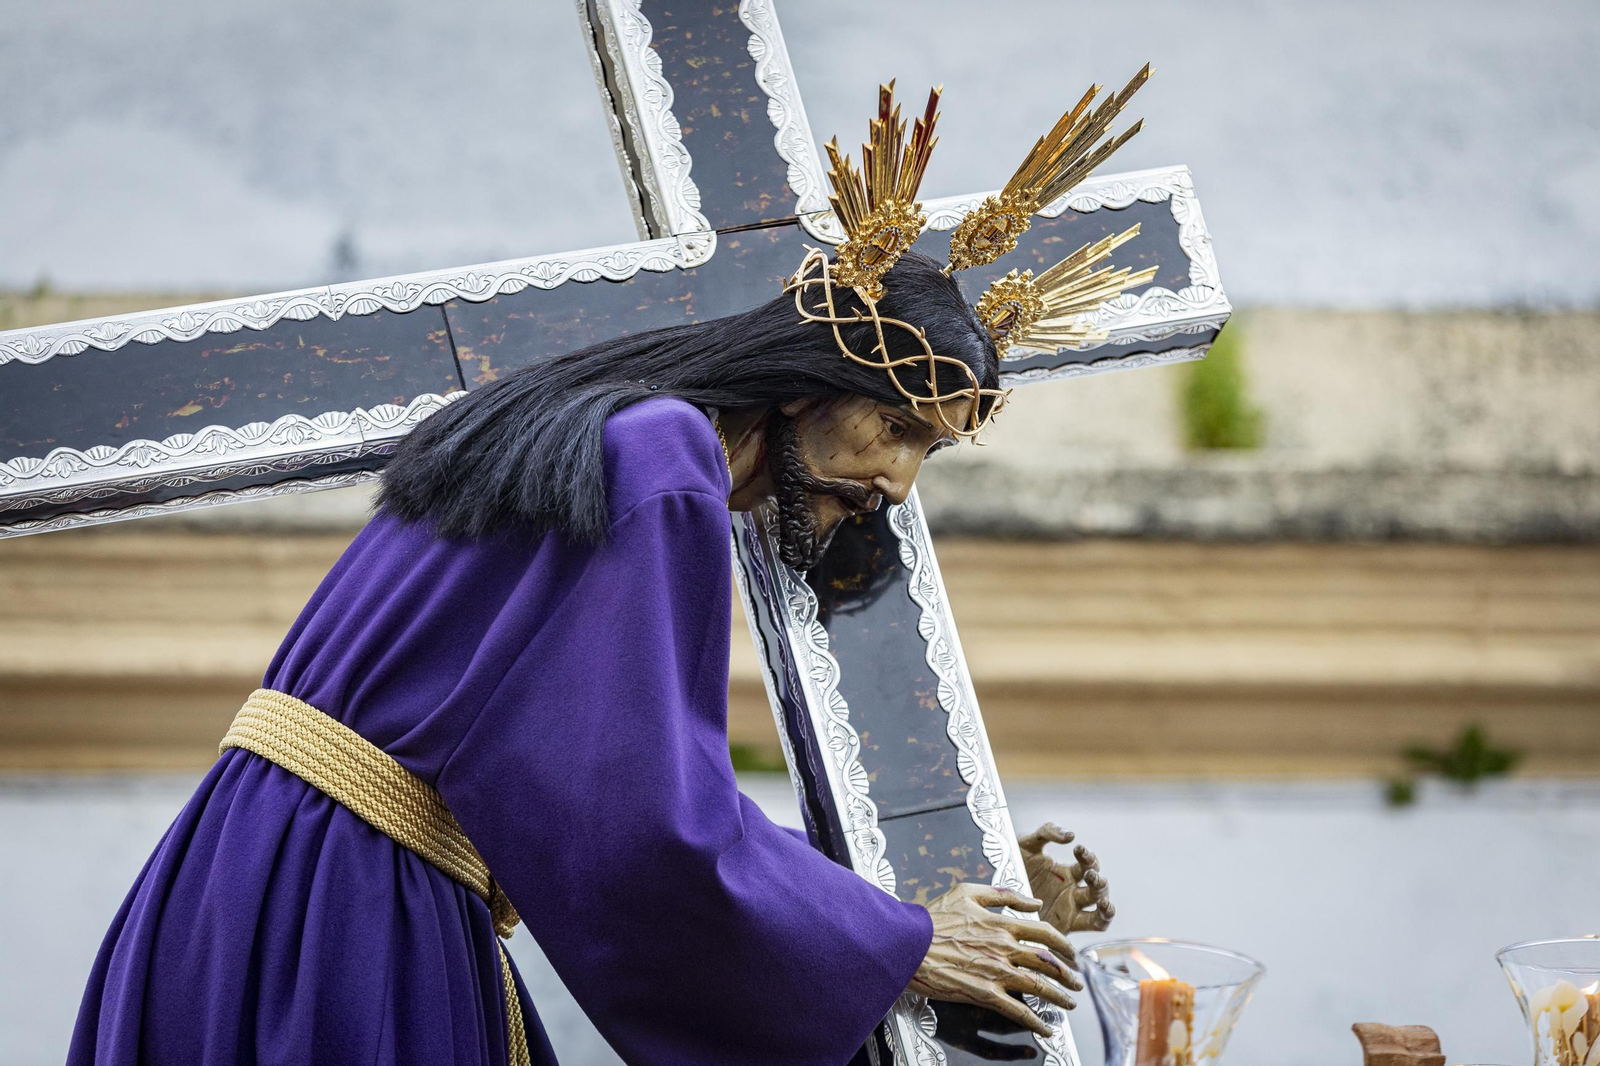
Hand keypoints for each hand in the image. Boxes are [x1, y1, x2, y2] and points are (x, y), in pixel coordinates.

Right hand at [908, 882, 1082, 1037]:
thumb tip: (1034, 902)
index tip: (1071, 954)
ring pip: (1039, 987)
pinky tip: (1045, 1029)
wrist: (906, 943)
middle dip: (1068, 975)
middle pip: (1049, 962)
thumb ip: (1004, 894)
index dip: (1064, 945)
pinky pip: (1017, 1011)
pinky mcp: (984, 993)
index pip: (1045, 933)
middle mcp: (1004, 947)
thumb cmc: (932, 918)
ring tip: (1069, 1004)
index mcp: (1002, 923)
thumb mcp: (967, 892)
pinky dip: (1035, 1022)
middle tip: (1077, 982)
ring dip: (1059, 998)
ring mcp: (996, 972)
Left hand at [1018, 823, 1114, 934]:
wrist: (993, 895)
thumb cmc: (1009, 867)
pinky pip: (1095, 924)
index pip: (1087, 863)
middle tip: (1089, 874)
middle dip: (1097, 878)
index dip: (1087, 856)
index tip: (1079, 849)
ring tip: (1099, 892)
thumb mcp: (1026, 844)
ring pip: (1100, 905)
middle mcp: (1071, 891)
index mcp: (1065, 872)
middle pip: (1097, 885)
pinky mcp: (1067, 925)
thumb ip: (1047, 832)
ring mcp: (1071, 909)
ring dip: (1105, 898)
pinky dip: (1105, 918)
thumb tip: (1071, 835)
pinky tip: (1104, 909)